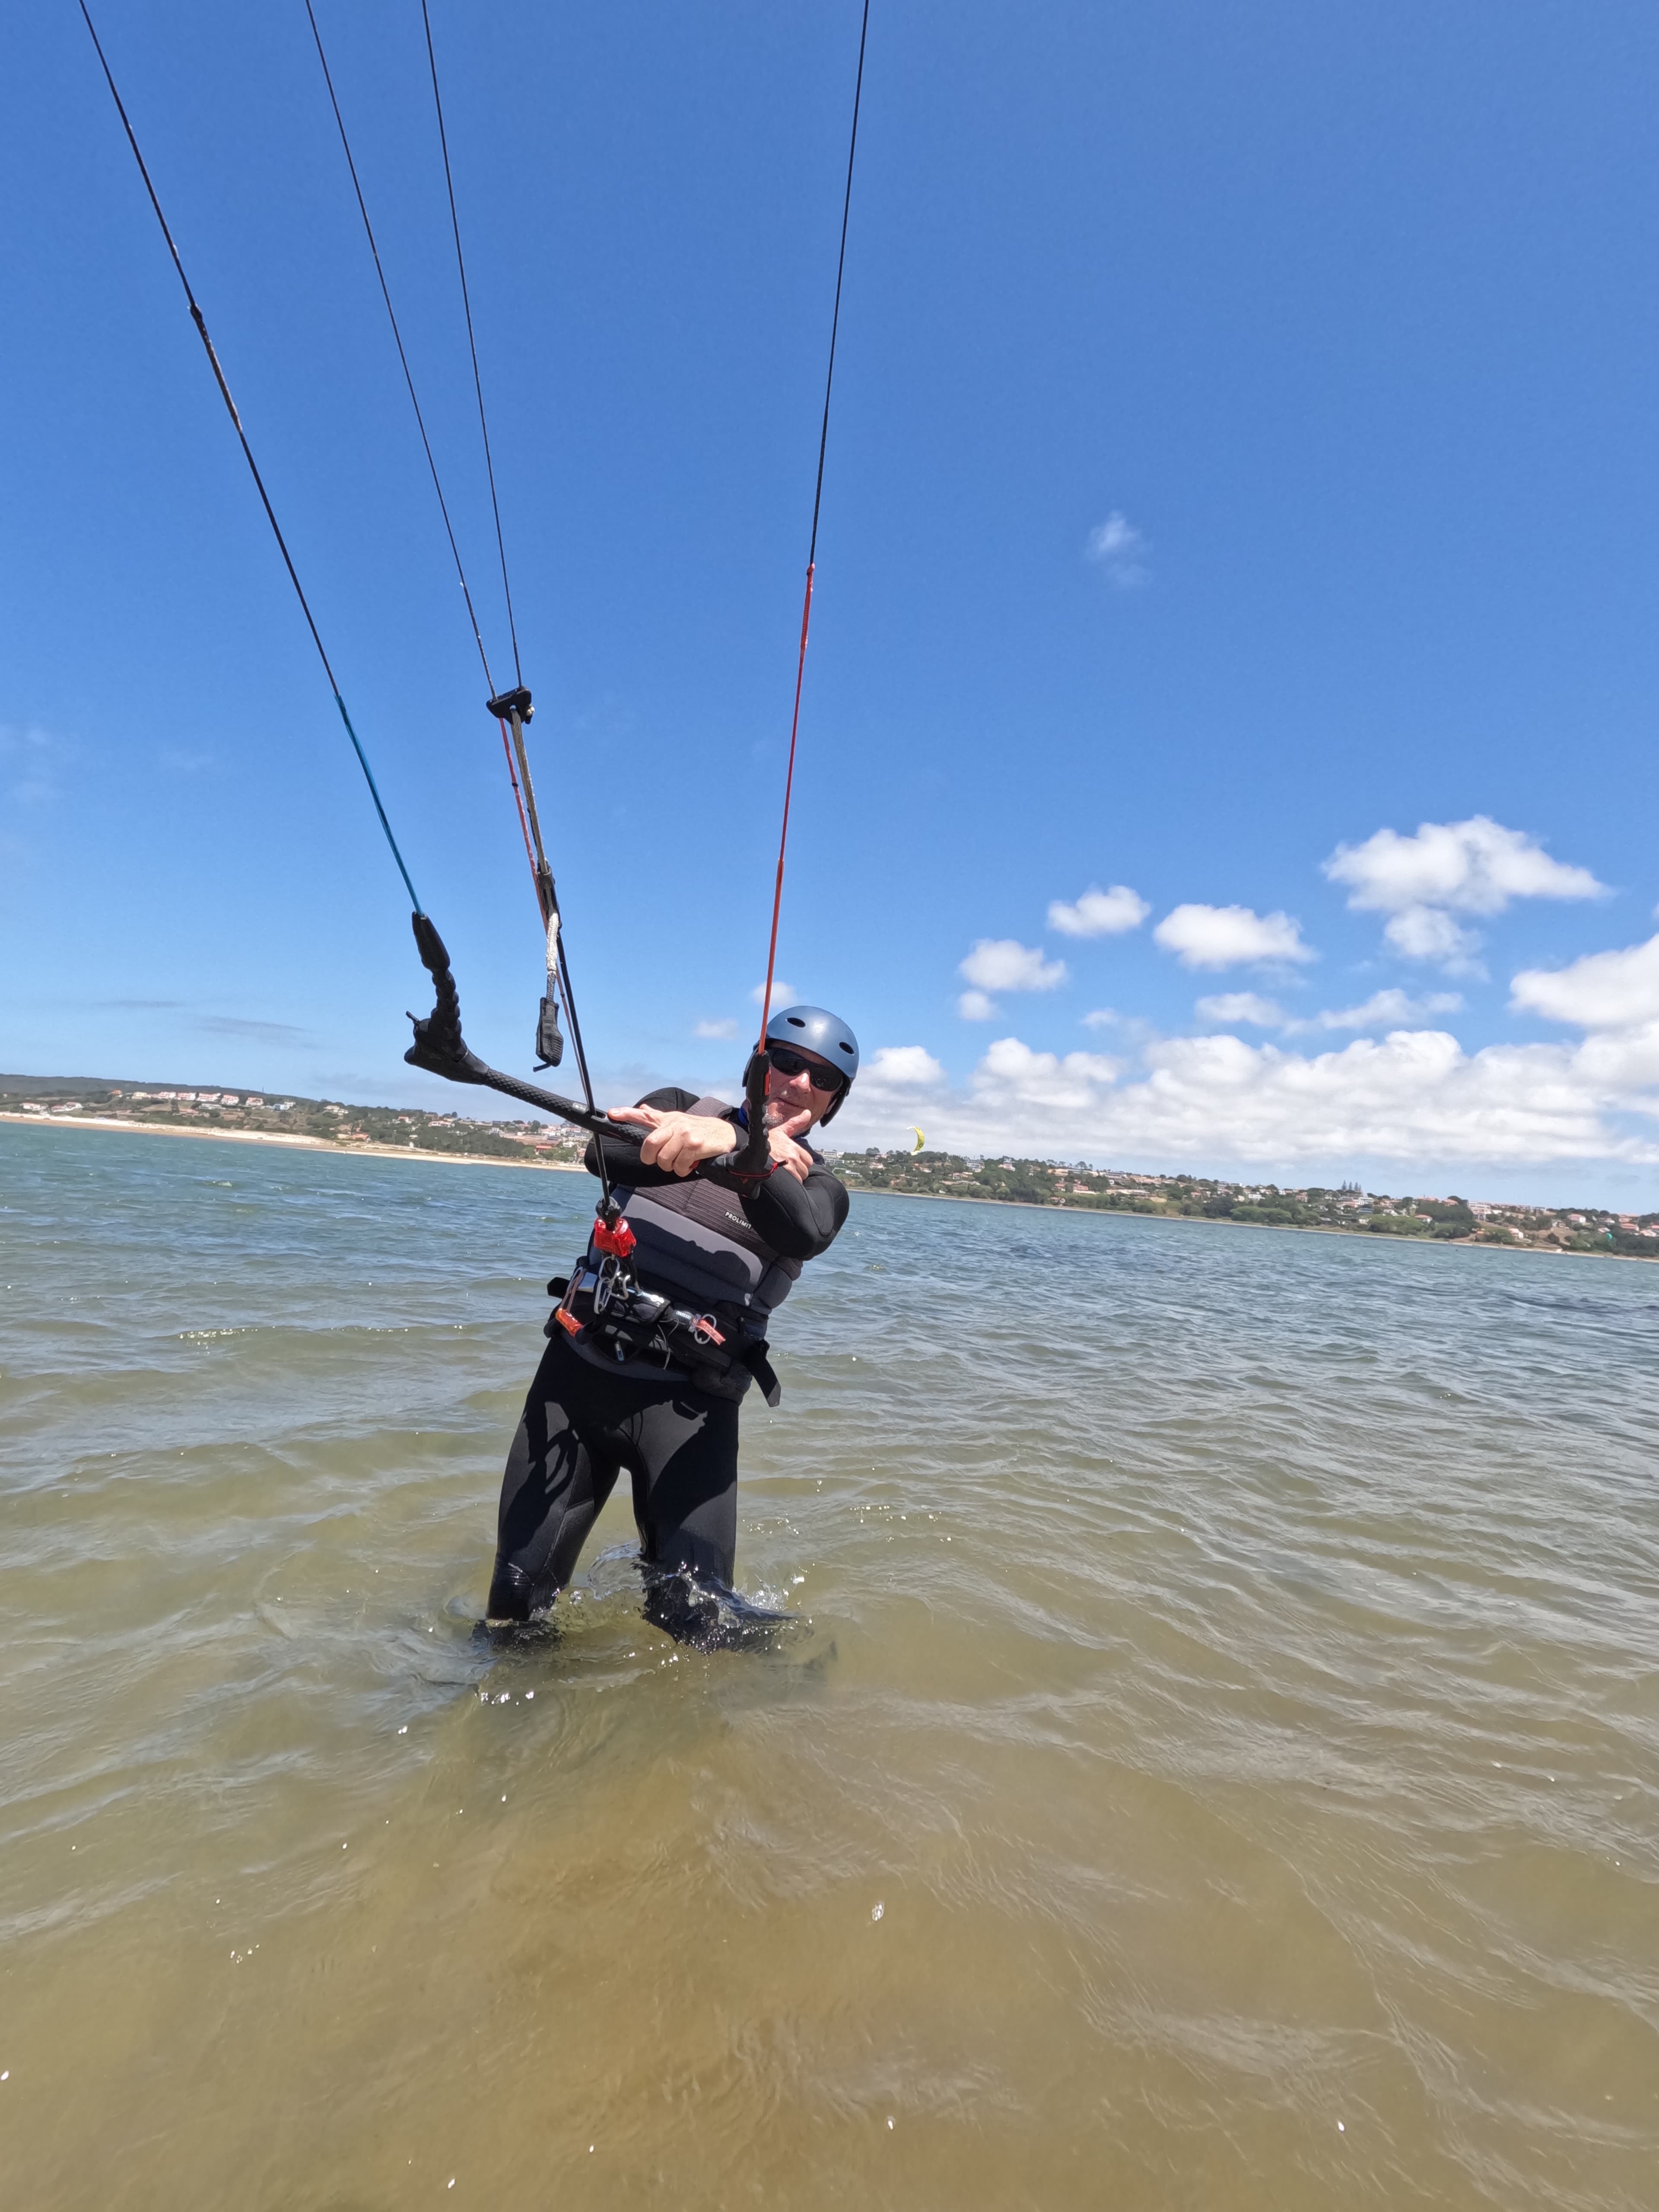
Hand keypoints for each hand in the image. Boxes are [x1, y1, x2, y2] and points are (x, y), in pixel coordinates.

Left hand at [607, 1104, 735, 1177]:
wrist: (724, 1134)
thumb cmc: (698, 1129)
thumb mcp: (677, 1120)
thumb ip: (658, 1118)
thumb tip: (641, 1109)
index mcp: (668, 1119)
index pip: (644, 1116)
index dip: (626, 1114)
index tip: (612, 1114)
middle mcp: (675, 1125)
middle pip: (650, 1143)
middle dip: (650, 1157)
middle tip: (657, 1160)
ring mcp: (684, 1135)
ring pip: (664, 1159)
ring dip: (670, 1166)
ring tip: (679, 1161)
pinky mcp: (694, 1146)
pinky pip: (678, 1166)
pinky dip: (682, 1170)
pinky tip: (689, 1164)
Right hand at [766, 1106, 814, 1183]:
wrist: (748, 1150)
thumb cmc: (765, 1142)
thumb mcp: (781, 1130)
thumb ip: (795, 1123)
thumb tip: (808, 1112)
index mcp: (794, 1146)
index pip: (809, 1161)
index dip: (802, 1162)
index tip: (794, 1162)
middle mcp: (792, 1156)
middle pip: (805, 1171)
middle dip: (799, 1171)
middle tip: (788, 1169)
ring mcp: (787, 1166)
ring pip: (800, 1178)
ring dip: (794, 1178)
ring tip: (784, 1174)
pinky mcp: (781, 1175)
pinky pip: (793, 1184)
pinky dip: (789, 1184)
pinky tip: (781, 1179)